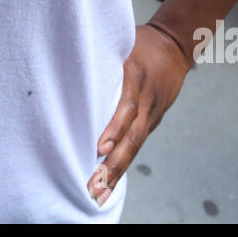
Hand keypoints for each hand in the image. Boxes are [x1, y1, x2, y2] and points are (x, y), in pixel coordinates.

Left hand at [88, 24, 191, 204]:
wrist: (175, 45)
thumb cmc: (137, 42)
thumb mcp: (118, 43)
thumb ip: (99, 58)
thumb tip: (62, 71)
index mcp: (135, 75)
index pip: (127, 105)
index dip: (115, 127)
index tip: (100, 147)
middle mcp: (146, 98)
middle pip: (132, 135)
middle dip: (113, 163)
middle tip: (94, 185)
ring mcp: (152, 112)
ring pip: (135, 145)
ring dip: (117, 171)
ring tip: (99, 193)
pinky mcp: (152, 121)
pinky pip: (136, 144)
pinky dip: (123, 164)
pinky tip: (109, 184)